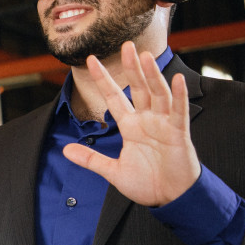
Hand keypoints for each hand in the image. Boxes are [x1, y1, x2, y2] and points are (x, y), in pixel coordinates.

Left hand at [62, 41, 200, 206]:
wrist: (171, 199)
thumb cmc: (147, 184)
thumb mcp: (113, 171)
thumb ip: (90, 160)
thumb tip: (65, 150)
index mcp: (130, 127)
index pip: (115, 97)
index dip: (104, 79)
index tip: (91, 61)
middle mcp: (147, 121)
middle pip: (139, 88)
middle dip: (131, 68)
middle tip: (126, 45)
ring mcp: (164, 125)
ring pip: (158, 94)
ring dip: (152, 76)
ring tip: (144, 56)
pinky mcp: (179, 134)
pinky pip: (179, 112)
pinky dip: (179, 96)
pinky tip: (177, 79)